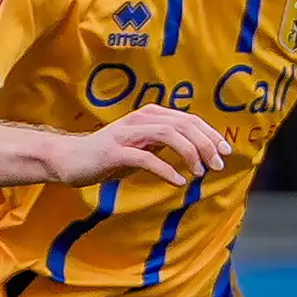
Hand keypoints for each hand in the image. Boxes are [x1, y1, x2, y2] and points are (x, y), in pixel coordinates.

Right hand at [42, 105, 226, 191]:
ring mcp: (127, 134)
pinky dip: (166, 170)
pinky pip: (146, 158)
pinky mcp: (115, 151)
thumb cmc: (110, 155)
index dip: (211, 134)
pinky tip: (178, 181)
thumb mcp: (144, 146)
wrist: (71, 160)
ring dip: (189, 154)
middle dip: (205, 144)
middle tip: (217, 165)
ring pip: (168, 135)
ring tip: (200, 173)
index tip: (225, 152)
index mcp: (151, 115)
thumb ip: (166, 143)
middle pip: (183, 125)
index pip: (189, 120)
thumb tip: (199, 150)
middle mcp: (141, 119)